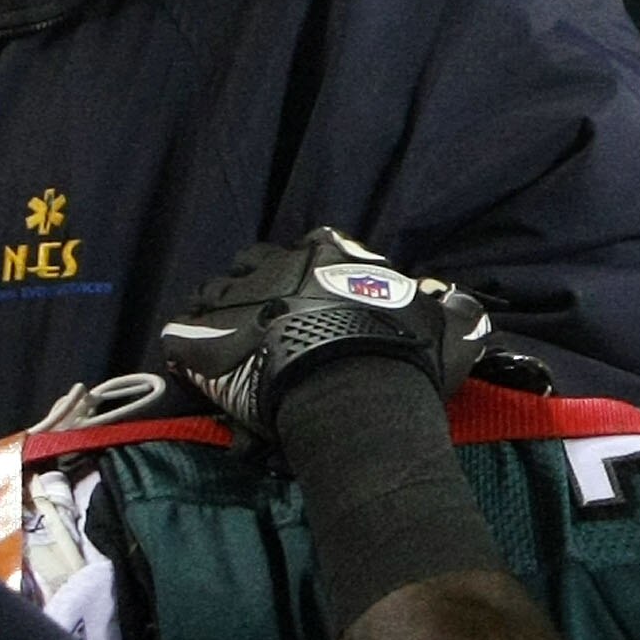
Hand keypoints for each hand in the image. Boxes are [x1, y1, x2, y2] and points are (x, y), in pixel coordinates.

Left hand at [157, 228, 488, 439]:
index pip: (314, 246)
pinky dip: (186, 350)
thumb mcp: (449, 329)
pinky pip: (181, 335)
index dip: (312, 274)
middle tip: (268, 323)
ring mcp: (236, 297)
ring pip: (214, 292)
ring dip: (220, 315)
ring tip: (228, 347)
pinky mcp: (203, 336)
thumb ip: (451, 312)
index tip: (318, 301)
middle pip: (255, 263)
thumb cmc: (403, 357)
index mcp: (331, 252)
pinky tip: (195, 370)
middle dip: (258, 287)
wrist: (355, 392)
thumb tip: (458, 306)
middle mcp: (278, 262)